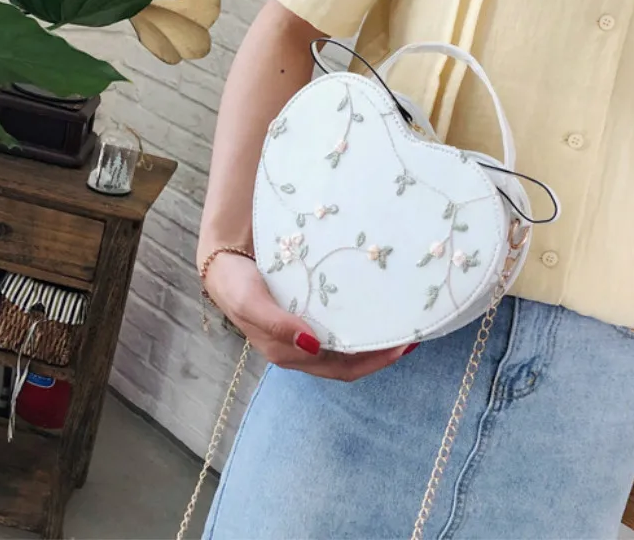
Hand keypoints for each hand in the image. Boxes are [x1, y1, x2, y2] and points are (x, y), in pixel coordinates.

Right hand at [202, 252, 411, 381]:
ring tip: (399, 323)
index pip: (341, 368)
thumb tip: (311, 344)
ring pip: (345, 346)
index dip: (373, 362)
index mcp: (290, 353)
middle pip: (349, 362)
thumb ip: (277, 325)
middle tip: (411, 335)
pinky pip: (338, 327)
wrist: (222, 265)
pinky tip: (371, 308)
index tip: (401, 346)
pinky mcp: (304, 316)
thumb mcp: (252, 303)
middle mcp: (300, 348)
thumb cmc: (235, 286)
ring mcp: (303, 334)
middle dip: (381, 354)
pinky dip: (358, 322)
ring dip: (372, 340)